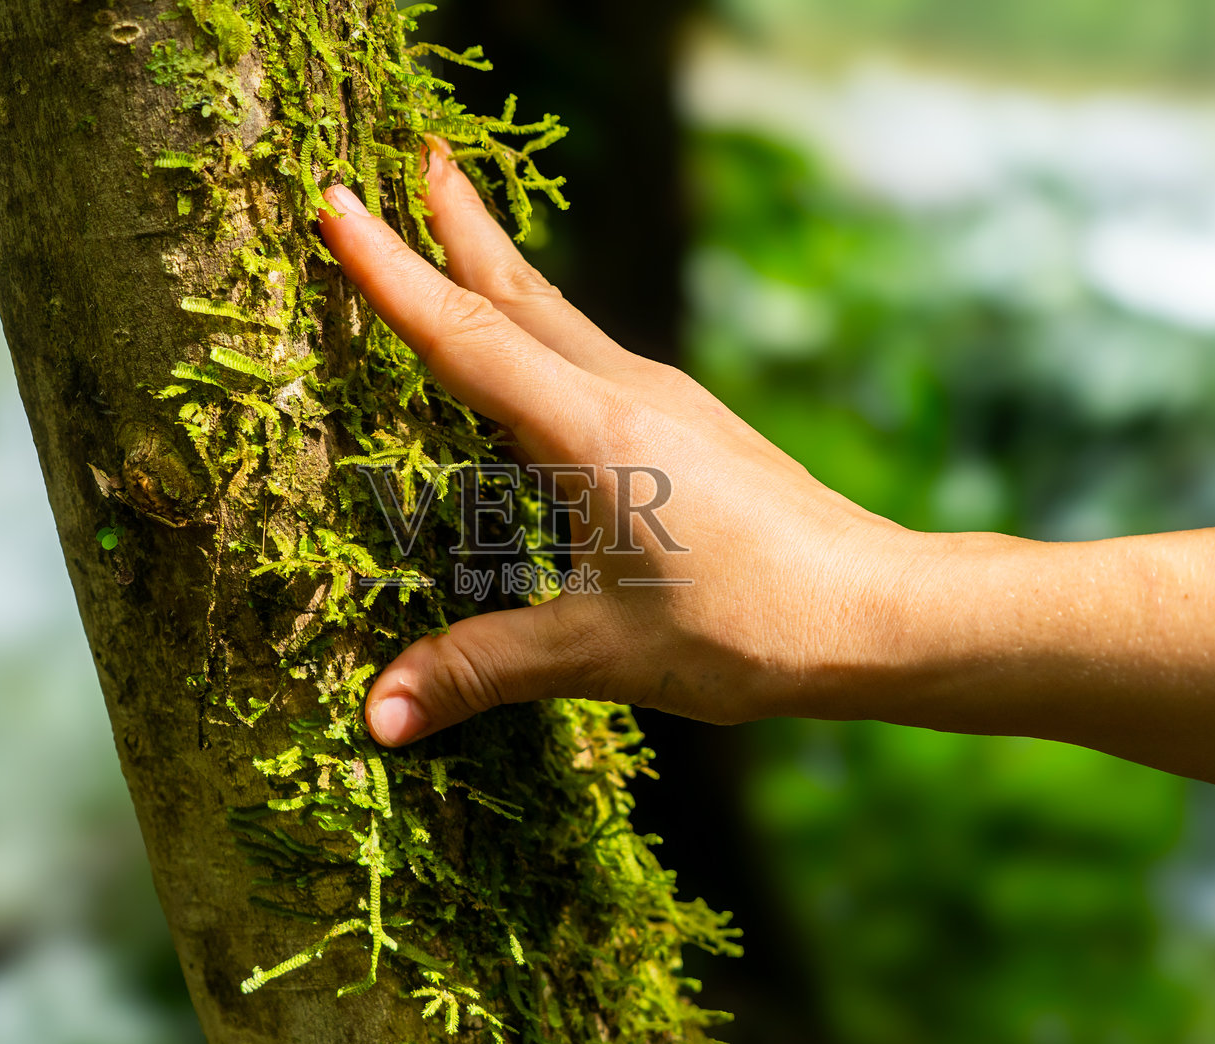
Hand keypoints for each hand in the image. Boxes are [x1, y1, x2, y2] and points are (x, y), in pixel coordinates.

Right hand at [317, 147, 930, 746]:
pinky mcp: (689, 428)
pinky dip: (542, 330)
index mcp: (594, 433)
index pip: (467, 336)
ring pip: (561, 319)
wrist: (879, 611)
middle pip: (521, 294)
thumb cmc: (751, 627)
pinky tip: (539, 358)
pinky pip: (592, 358)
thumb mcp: (602, 652)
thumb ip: (482, 668)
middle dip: (458, 225)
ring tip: (459, 228)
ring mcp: (667, 404)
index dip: (390, 272)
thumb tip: (374, 716)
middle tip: (414, 156)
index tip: (335, 201)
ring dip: (501, 270)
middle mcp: (628, 395)